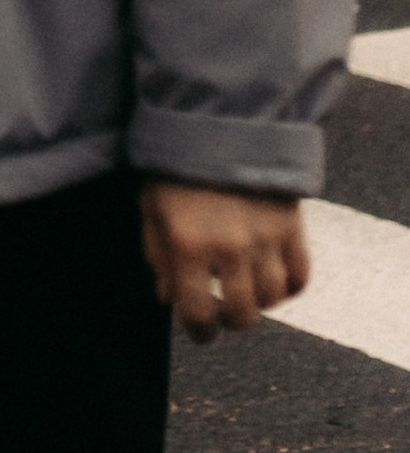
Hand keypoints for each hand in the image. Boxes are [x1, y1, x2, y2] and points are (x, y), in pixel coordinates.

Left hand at [139, 181, 308, 338]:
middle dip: (231, 320)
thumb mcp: (152, 209)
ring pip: (272, 299)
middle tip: (224, 311)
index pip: (198, 315)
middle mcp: (230, 248)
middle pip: (242, 315)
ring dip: (259, 303)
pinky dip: (290, 287)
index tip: (201, 332)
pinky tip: (275, 280)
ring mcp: (265, 238)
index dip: (200, 332)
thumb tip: (169, 298)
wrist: (220, 121)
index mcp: (188, 246)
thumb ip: (158, 257)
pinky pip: (301, 276)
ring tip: (247, 291)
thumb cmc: (176, 165)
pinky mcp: (292, 225)